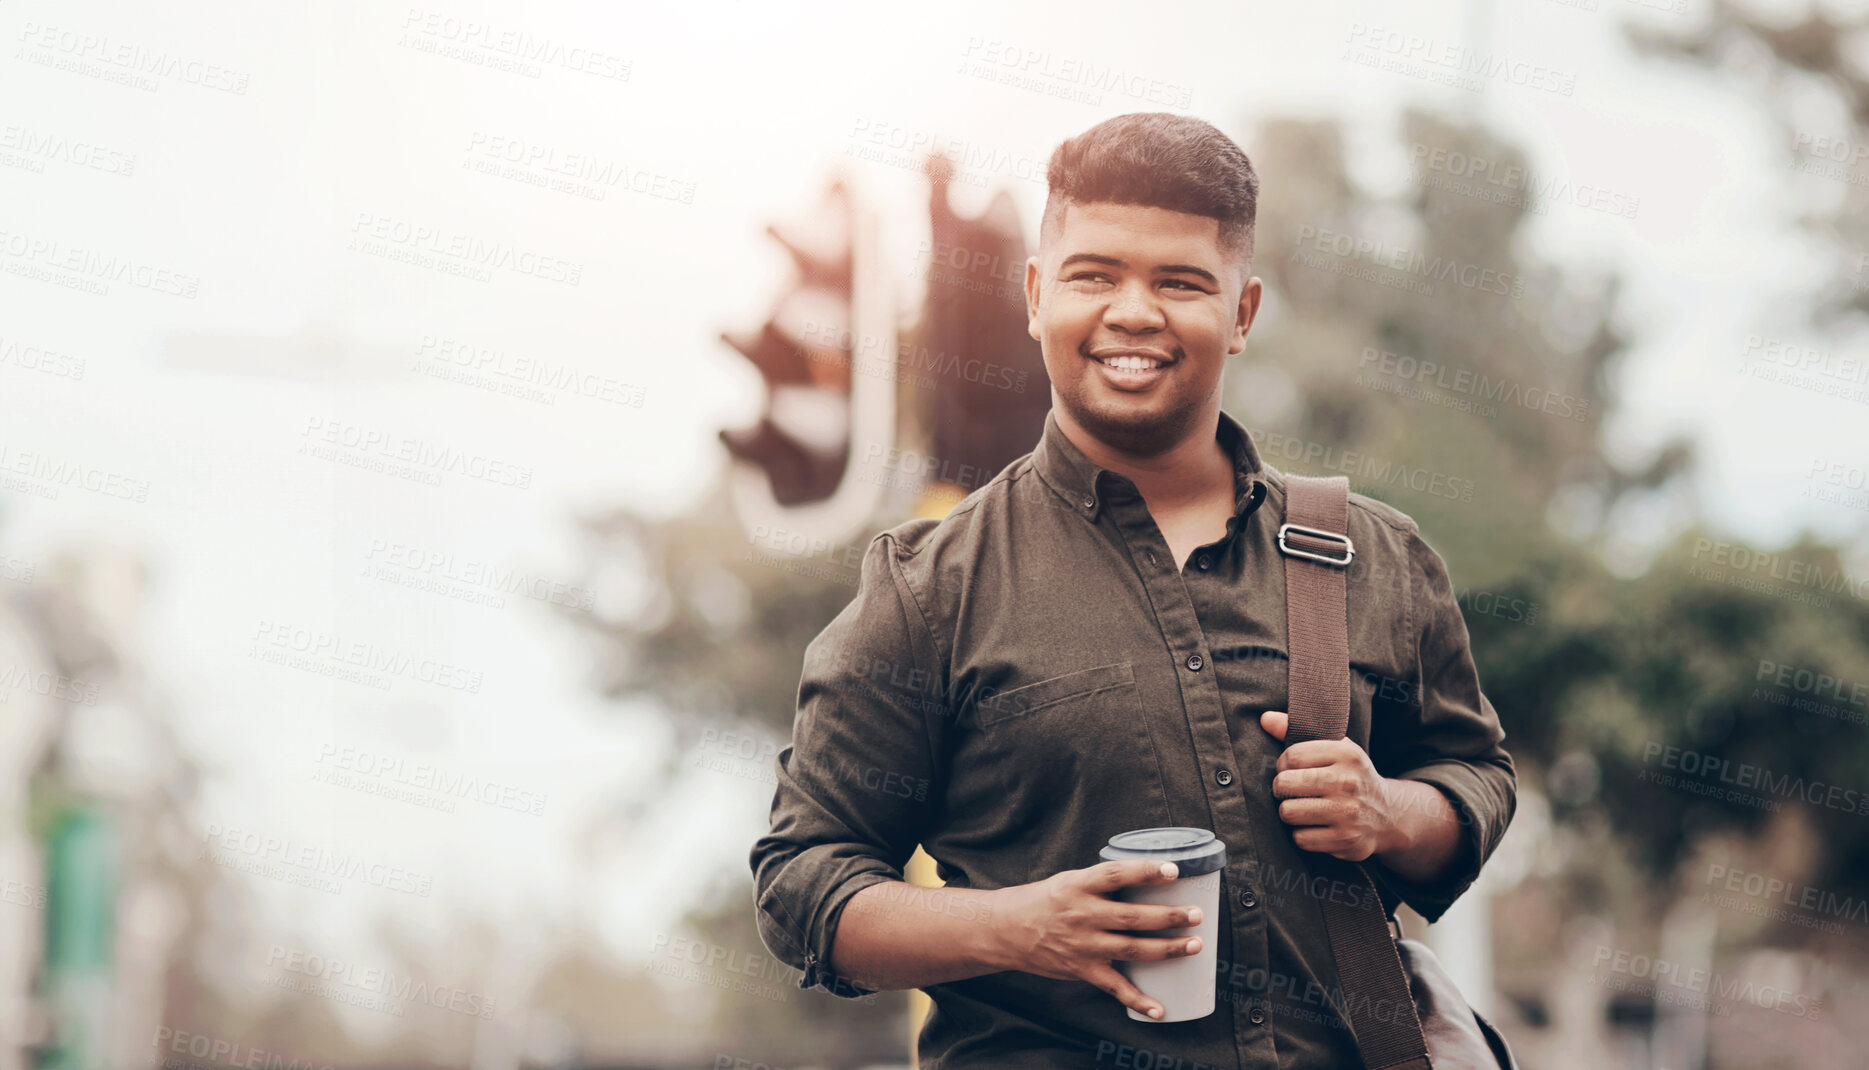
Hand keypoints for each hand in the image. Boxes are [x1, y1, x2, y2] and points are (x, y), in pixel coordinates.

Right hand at [986, 860, 1204, 1019]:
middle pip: (1132, 916)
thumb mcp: (1068, 881)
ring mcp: (1083, 945)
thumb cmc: (1043, 901)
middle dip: (1168, 915)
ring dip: (1166, 948)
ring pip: (1132, 948)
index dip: (1145, 872)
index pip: (1116, 875)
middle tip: (1196, 914)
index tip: (1173, 870)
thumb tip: (1144, 880)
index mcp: (1078, 886)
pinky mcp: (1082, 969)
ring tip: (1194, 944)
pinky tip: (1159, 1008)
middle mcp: (1082, 915)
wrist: (1006, 931)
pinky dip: (1138, 1000)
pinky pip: (1114, 987)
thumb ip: (1102, 883)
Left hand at [1260, 710, 1397, 861]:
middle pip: (1283, 784)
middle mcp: (1348, 783)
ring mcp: (1348, 814)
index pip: (1291, 756)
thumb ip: (1297, 731)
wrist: (1389, 815)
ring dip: (1291, 812)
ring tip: (1304, 808)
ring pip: (1288, 812)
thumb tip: (1265, 719)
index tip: (1292, 770)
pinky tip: (1317, 826)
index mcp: (1347, 754)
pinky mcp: (1345, 840)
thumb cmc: (1351, 777)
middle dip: (1282, 788)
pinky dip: (1303, 834)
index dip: (1283, 764)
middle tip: (1294, 790)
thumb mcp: (1335, 748)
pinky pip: (1300, 838)